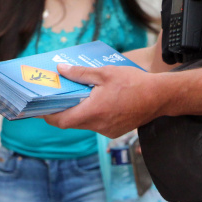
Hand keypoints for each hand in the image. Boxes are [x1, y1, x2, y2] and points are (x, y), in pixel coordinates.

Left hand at [43, 64, 163, 137]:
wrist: (160, 97)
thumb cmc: (133, 83)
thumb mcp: (104, 73)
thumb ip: (80, 73)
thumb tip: (61, 69)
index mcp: (93, 111)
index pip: (61, 121)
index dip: (48, 115)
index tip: (41, 107)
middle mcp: (98, 125)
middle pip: (71, 122)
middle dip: (62, 110)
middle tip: (57, 96)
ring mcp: (107, 130)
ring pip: (84, 123)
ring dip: (79, 111)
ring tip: (78, 94)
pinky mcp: (115, 131)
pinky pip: (97, 124)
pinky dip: (92, 114)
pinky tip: (96, 100)